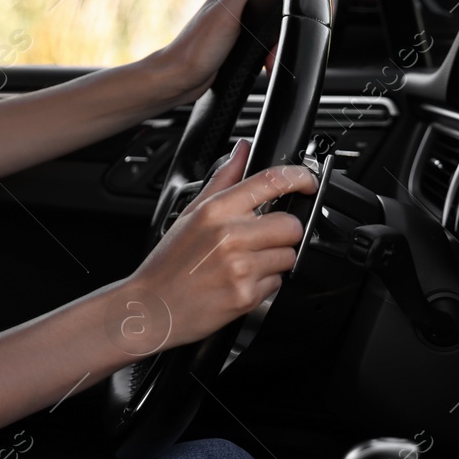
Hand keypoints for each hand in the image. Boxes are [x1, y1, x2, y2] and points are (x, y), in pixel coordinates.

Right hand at [124, 138, 315, 349]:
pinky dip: (264, 284)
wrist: (152, 308)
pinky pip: (277, 283)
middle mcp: (230, 236)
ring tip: (245, 265)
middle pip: (291, 225)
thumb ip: (222, 179)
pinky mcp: (247, 296)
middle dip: (283, 233)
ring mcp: (240, 268)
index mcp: (215, 211)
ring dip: (274, 261)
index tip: (306, 183)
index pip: (271, 182)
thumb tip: (243, 150)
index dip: (299, 178)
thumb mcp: (190, 214)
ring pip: (288, 256)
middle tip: (262, 240)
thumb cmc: (169, 263)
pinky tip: (239, 282)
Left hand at [150, 0, 278, 103]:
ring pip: (266, 31)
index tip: (276, 29)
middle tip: (270, 56)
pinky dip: (263, 56)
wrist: (181, 79)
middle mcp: (229, 6)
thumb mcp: (225, 13)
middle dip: (274, 37)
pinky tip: (261, 64)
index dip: (277, 8)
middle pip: (269, 13)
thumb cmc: (198, 48)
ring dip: (270, 48)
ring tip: (267, 63)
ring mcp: (232, 25)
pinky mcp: (233, 43)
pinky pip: (259, 46)